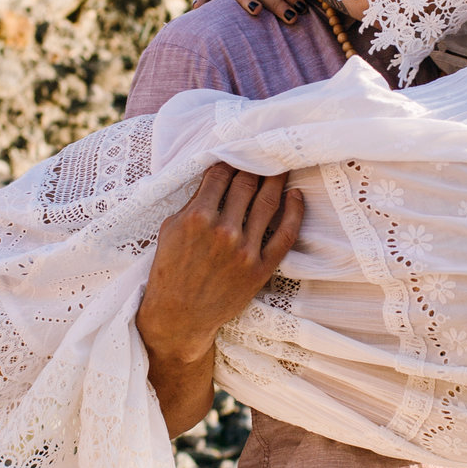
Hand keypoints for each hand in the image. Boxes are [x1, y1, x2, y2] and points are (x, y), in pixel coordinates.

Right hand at [136, 164, 303, 433]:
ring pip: (269, 202)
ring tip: (282, 165)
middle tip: (266, 151)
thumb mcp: (170, 230)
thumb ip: (193, 202)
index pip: (222, 173)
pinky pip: (286, 234)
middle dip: (256, 164)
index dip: (232, 157)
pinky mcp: (261, 268)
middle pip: (247, 182)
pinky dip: (294, 211)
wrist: (179, 317)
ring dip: (277, 179)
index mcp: (196, 217)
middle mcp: (223, 231)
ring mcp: (244, 250)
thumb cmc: (170, 271)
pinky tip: (296, 195)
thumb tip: (216, 175)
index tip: (240, 150)